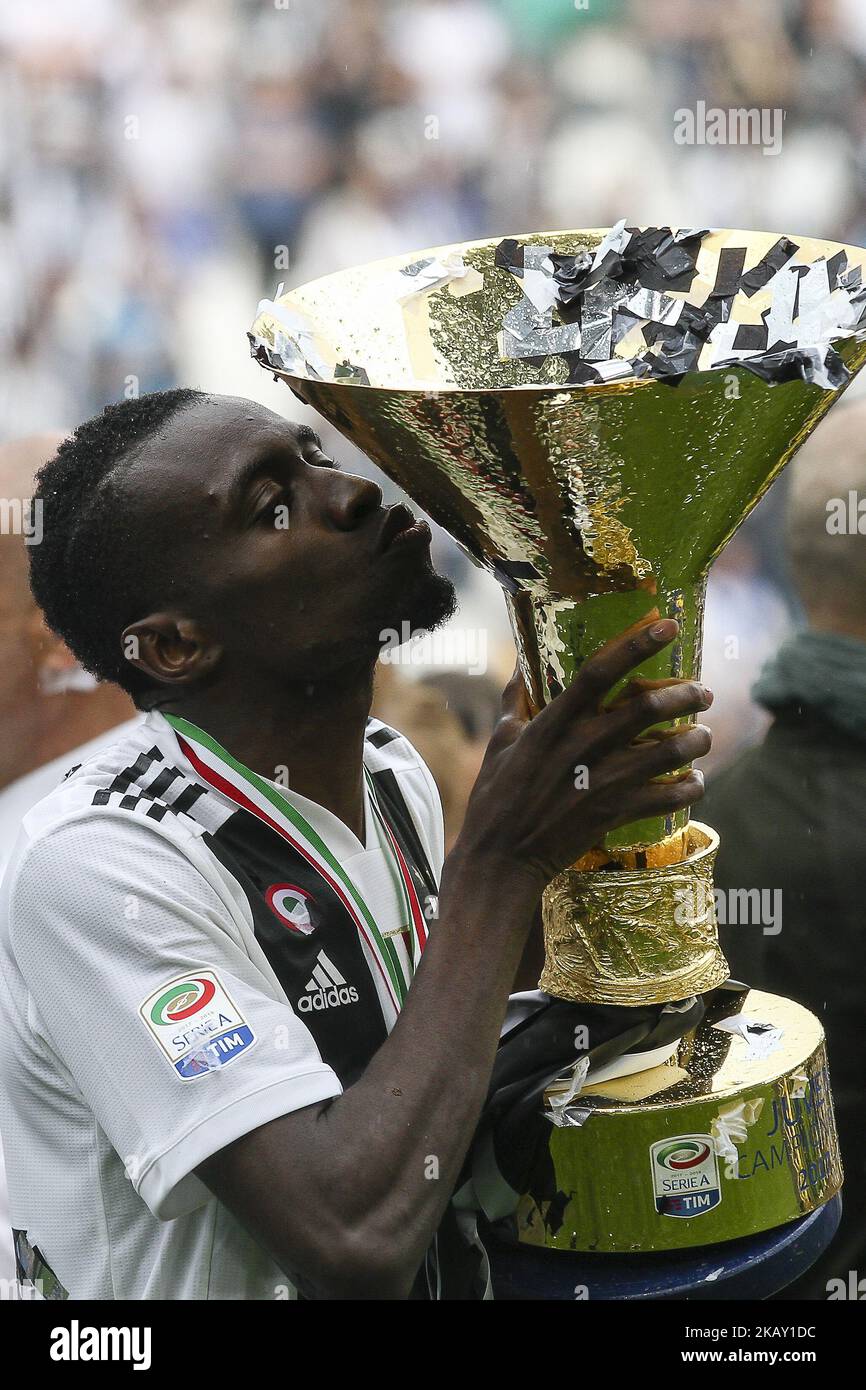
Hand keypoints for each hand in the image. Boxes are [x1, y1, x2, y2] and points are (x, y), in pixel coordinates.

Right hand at [453, 618, 711, 891]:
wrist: (501, 858)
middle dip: (685, 694)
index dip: (636, 644)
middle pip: (648, 707)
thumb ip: (514, 702)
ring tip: (703, 736)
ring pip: (669, 750)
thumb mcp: (500, 742)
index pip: (599, 671)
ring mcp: (602, 781)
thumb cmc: (495, 798)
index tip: (668, 626)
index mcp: (553, 723)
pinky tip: (694, 781)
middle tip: (703, 692)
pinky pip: (669, 797)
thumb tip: (519, 667)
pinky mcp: (614, 813)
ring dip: (696, 740)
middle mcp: (582, 745)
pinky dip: (690, 787)